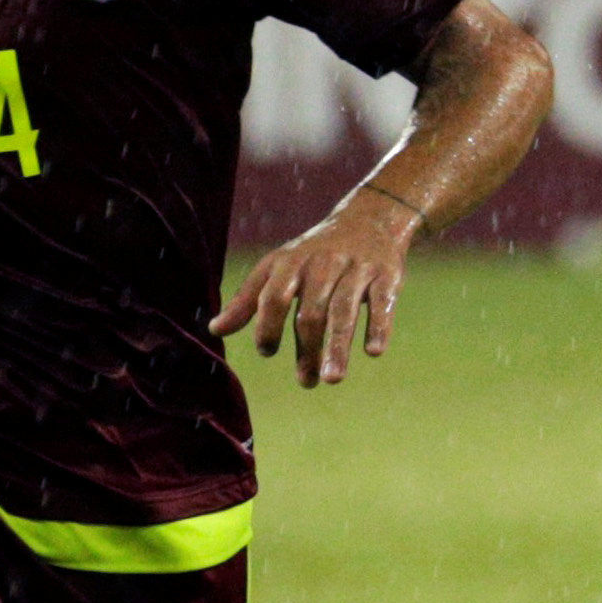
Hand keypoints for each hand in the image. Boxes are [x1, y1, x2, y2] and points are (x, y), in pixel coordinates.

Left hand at [214, 184, 418, 386]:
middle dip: (307, 349)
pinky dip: (378, 327)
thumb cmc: (315, 254)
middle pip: (311, 312)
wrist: (369, 219)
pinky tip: (373, 352)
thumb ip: (248, 299)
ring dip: (337, 347)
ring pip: (345, 311)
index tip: (267, 352)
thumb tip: (214, 330)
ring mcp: (356, 269)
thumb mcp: (278, 268)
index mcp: (291, 263)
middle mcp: (323, 264)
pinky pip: (381, 304)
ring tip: (332, 380)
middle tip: (306, 383)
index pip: (274, 296)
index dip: (268, 326)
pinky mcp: (387, 276)